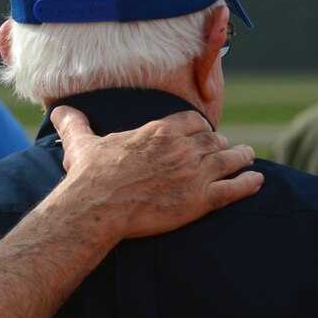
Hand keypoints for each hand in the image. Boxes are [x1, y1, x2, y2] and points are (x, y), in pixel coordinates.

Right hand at [51, 106, 261, 240]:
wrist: (98, 206)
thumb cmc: (91, 175)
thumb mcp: (81, 143)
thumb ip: (75, 124)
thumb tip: (60, 111)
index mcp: (159, 131)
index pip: (192, 122)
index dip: (200, 128)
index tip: (202, 133)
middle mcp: (183, 148)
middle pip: (214, 140)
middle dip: (222, 143)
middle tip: (227, 148)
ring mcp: (195, 173)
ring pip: (229, 160)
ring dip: (241, 158)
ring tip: (248, 158)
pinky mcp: (201, 200)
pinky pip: (233, 189)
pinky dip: (248, 184)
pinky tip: (257, 181)